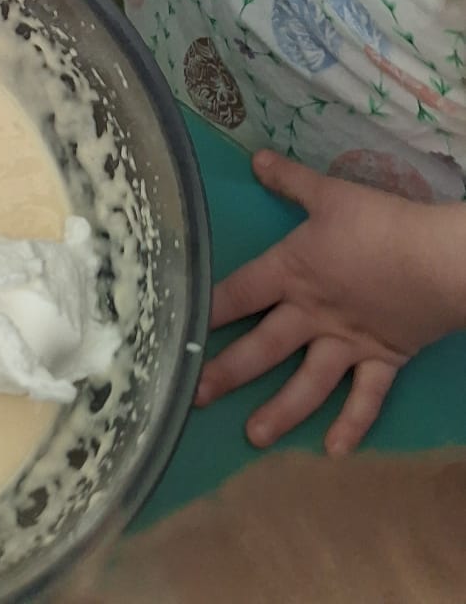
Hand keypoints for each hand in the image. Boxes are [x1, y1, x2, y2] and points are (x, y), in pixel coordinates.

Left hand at [198, 150, 465, 453]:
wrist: (438, 260)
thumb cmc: (380, 224)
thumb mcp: (330, 194)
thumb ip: (291, 180)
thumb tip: (256, 159)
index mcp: (292, 274)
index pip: (238, 293)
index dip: (206, 310)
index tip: (175, 331)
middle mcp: (313, 316)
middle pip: (263, 347)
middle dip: (228, 372)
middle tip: (195, 397)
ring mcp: (348, 344)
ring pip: (308, 384)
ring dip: (281, 412)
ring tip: (254, 437)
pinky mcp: (383, 361)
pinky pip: (365, 400)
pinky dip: (352, 426)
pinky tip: (336, 453)